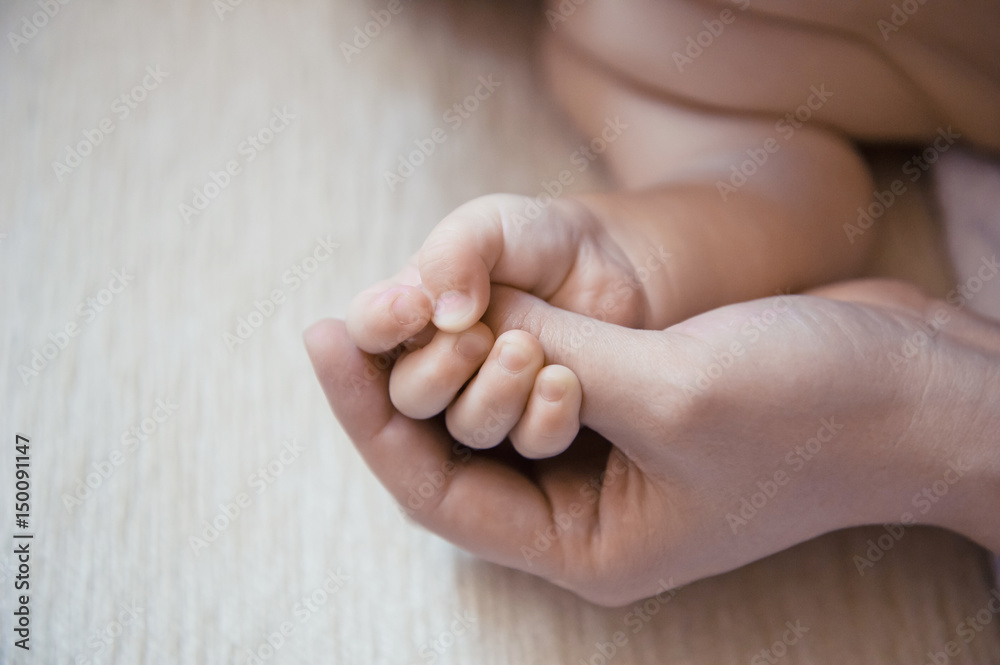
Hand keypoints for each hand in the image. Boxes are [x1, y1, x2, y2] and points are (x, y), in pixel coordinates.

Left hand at [307, 279, 999, 605]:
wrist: (918, 388)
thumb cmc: (817, 415)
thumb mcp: (676, 389)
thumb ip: (564, 355)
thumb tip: (473, 315)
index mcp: (587, 547)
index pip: (438, 493)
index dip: (368, 419)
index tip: (323, 342)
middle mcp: (586, 510)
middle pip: (453, 457)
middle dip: (394, 391)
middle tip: (341, 320)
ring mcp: (608, 458)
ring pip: (492, 416)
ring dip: (448, 362)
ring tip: (393, 304)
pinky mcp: (631, 406)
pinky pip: (539, 378)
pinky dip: (504, 341)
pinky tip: (473, 301)